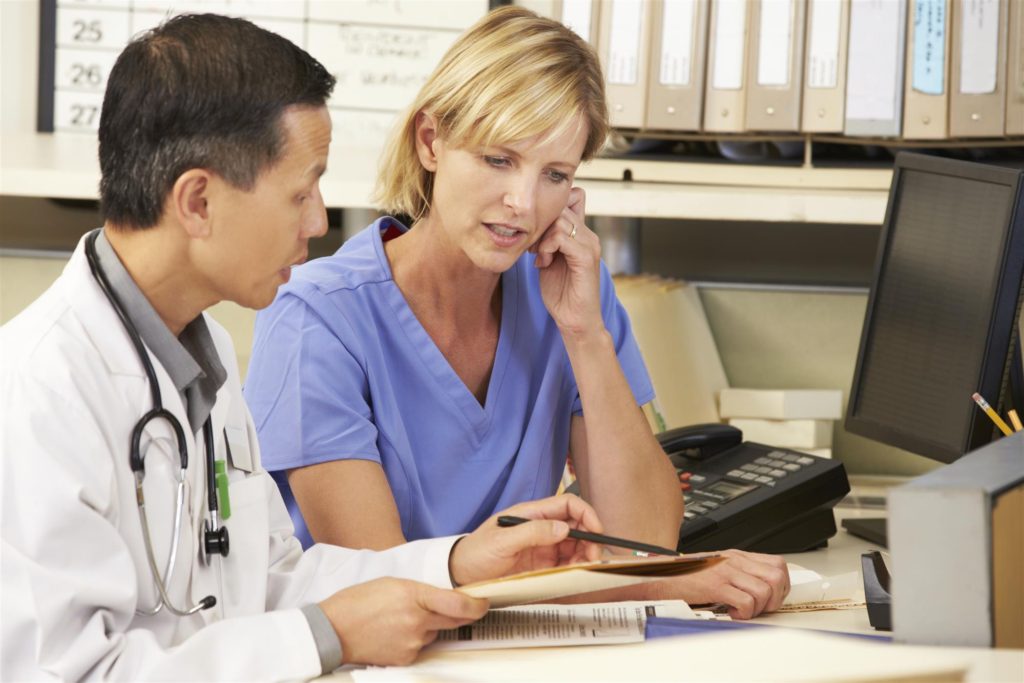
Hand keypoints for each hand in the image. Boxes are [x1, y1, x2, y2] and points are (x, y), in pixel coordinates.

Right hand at [319, 578, 487, 665]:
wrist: (333, 629)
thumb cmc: (359, 601)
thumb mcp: (393, 584)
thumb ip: (421, 592)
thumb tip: (444, 599)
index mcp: (414, 596)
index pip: (458, 604)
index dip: (477, 605)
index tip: (484, 603)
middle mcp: (417, 621)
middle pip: (453, 620)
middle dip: (457, 614)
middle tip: (453, 607)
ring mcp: (412, 643)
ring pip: (434, 633)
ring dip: (428, 626)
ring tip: (401, 618)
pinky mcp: (405, 658)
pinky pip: (420, 647)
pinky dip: (414, 640)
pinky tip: (395, 632)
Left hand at [448, 494, 604, 586]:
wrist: (460, 575)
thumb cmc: (475, 553)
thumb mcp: (502, 541)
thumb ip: (532, 533)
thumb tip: (563, 528)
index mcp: (532, 514)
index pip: (568, 505)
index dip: (586, 514)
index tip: (596, 531)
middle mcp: (540, 528)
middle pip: (576, 526)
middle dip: (590, 538)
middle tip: (592, 557)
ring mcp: (542, 547)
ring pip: (575, 546)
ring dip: (584, 555)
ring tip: (582, 567)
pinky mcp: (542, 565)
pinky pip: (566, 563)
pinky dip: (575, 567)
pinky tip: (574, 573)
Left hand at [531, 187, 603, 337]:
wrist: (576, 320)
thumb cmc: (562, 293)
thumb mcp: (550, 260)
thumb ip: (547, 241)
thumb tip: (530, 226)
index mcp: (582, 235)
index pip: (573, 198)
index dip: (550, 209)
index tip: (535, 233)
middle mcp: (589, 236)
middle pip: (562, 207)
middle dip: (542, 224)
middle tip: (533, 247)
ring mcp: (590, 246)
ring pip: (561, 220)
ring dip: (543, 237)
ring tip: (539, 256)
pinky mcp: (586, 258)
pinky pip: (563, 238)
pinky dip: (548, 247)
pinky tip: (543, 262)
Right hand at [655, 549, 789, 618]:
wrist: (661, 577)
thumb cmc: (687, 576)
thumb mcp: (718, 567)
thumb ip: (739, 573)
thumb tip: (762, 589)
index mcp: (738, 556)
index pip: (777, 564)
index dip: (782, 585)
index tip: (773, 597)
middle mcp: (735, 560)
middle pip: (777, 577)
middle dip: (775, 598)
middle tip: (761, 607)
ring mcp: (726, 572)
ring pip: (765, 591)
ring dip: (759, 608)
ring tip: (744, 611)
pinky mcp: (716, 586)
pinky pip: (746, 602)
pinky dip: (744, 614)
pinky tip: (732, 613)